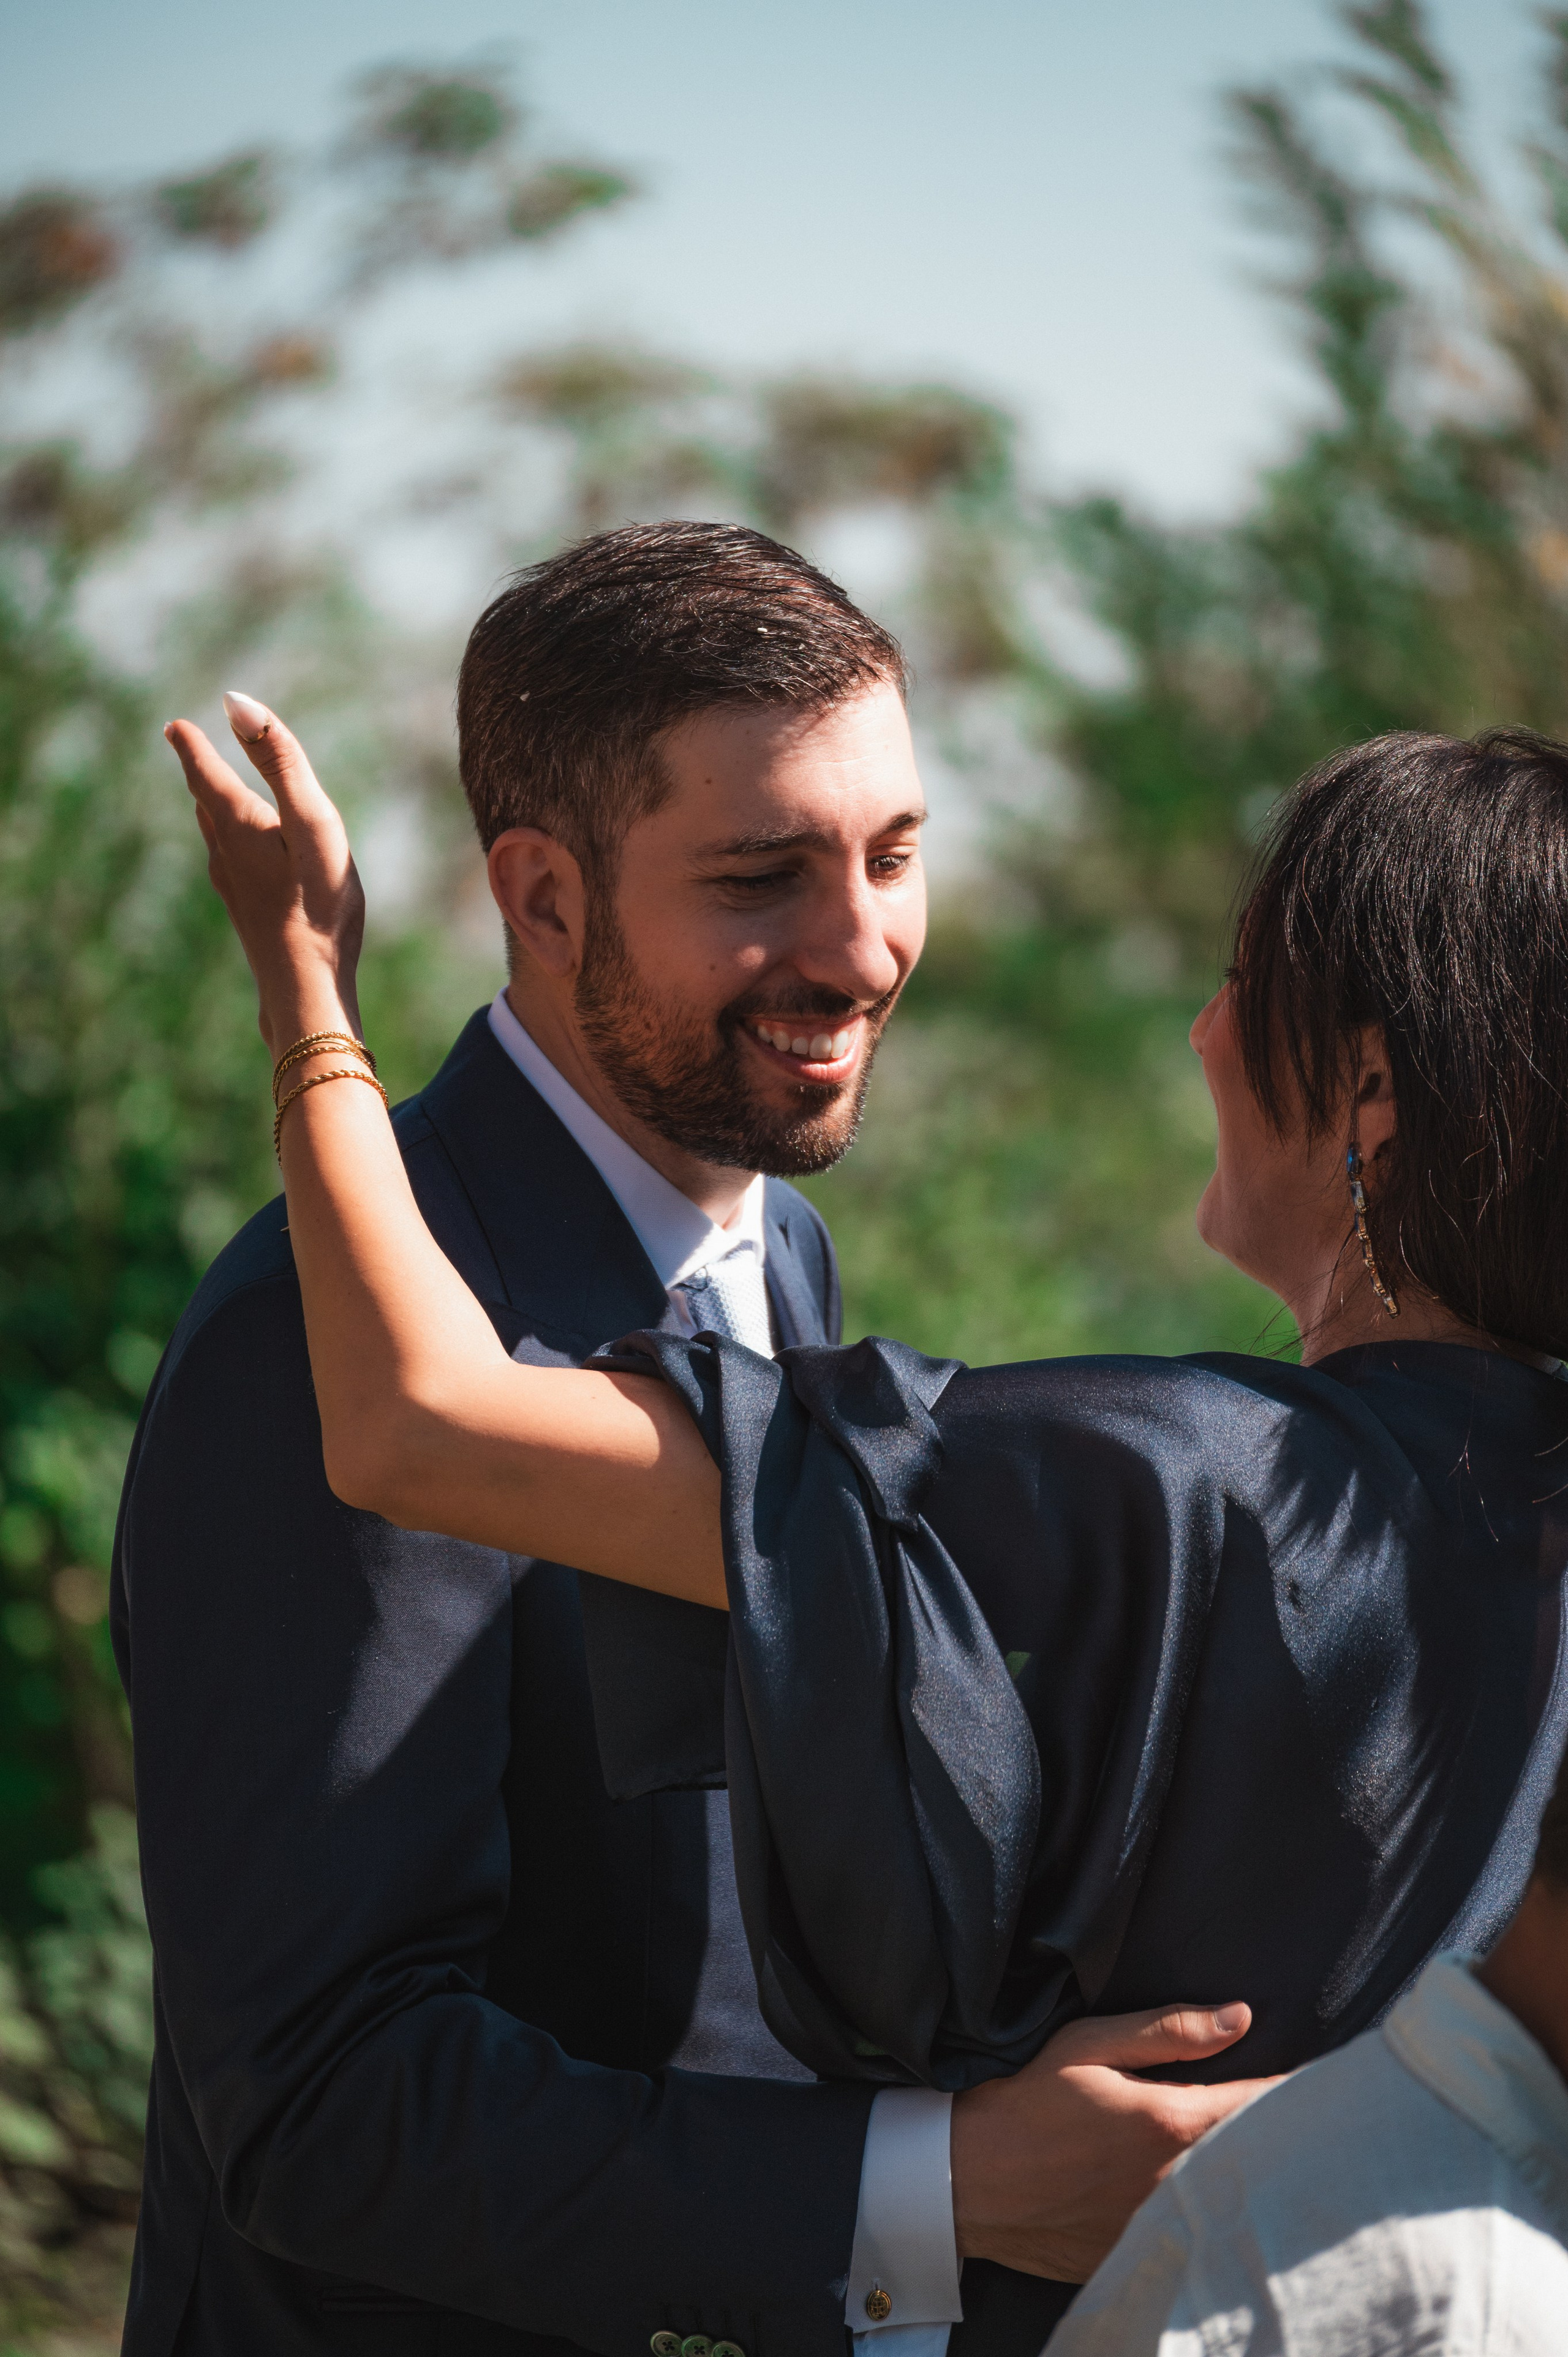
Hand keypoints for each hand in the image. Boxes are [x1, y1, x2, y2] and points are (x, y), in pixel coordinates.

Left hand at [164, 693, 364, 1057]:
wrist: (306, 991)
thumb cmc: (317, 906)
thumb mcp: (312, 823)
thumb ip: (282, 762)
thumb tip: (238, 704)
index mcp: (238, 826)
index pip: (204, 772)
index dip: (192, 746)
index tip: (176, 727)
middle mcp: (225, 855)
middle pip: (208, 803)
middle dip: (202, 774)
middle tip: (190, 748)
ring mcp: (233, 889)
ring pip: (217, 836)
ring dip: (215, 809)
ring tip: (215, 794)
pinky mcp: (248, 916)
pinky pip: (233, 866)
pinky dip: (234, 843)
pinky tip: (247, 858)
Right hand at [950, 2002, 1280, 2282]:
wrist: (970, 2181)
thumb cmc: (1028, 2102)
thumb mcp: (1091, 2044)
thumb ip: (1171, 2031)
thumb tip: (1241, 2016)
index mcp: (1171, 2122)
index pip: (1265, 2106)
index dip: (1302, 2093)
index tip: (1332, 2081)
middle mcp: (1177, 2182)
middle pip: (1263, 2159)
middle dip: (1287, 2136)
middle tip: (1312, 2118)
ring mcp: (1163, 2227)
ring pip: (1235, 2201)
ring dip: (1254, 2176)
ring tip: (1273, 2155)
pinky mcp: (1145, 2256)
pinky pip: (1198, 2233)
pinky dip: (1215, 2214)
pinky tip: (1216, 2198)